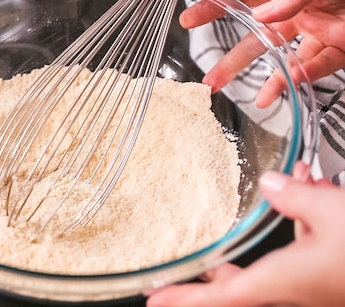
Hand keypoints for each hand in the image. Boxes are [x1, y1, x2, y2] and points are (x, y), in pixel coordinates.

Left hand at [146, 163, 344, 306]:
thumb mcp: (333, 213)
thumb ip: (294, 197)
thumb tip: (272, 186)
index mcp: (283, 282)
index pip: (220, 299)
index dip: (183, 301)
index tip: (154, 299)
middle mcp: (294, 288)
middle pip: (238, 284)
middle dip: (211, 274)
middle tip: (183, 270)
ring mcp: (313, 284)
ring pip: (271, 261)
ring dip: (260, 235)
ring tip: (253, 211)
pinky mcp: (330, 272)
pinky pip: (302, 247)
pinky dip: (298, 221)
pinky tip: (307, 188)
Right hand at [181, 0, 344, 107]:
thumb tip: (264, 13)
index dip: (215, 7)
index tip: (190, 19)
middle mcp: (300, 12)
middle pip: (255, 38)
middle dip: (230, 59)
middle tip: (210, 78)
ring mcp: (318, 33)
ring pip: (280, 60)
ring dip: (261, 80)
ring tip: (244, 96)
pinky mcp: (338, 50)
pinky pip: (314, 68)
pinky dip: (298, 80)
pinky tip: (283, 89)